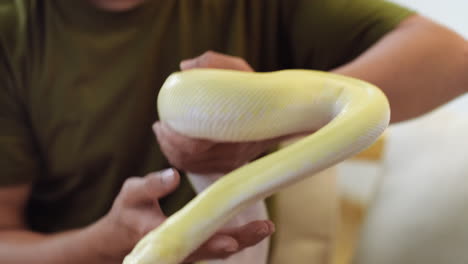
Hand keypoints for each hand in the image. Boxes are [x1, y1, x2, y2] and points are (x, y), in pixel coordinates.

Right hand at [95, 169, 274, 262]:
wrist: (122, 237)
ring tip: (265, 227)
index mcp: (159, 235)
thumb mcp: (132, 194)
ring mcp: (188, 251)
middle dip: (240, 240)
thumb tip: (173, 175)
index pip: (188, 241)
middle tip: (265, 227)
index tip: (230, 242)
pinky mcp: (195, 247)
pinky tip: (255, 228)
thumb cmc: (127, 211)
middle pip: (212, 249)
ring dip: (243, 239)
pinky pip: (218, 245)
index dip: (210, 242)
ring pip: (219, 250)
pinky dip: (237, 237)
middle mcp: (178, 249)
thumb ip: (150, 185)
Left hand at [155, 51, 279, 173]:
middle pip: (188, 159)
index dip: (172, 138)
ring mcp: (231, 164)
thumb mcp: (239, 71)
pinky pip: (199, 168)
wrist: (283, 114)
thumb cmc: (259, 90)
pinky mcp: (229, 167)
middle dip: (167, 143)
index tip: (162, 121)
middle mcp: (232, 156)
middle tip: (159, 125)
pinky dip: (180, 157)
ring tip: (162, 132)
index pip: (193, 148)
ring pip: (191, 166)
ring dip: (171, 150)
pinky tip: (173, 143)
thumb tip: (184, 67)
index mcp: (233, 136)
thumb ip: (212, 64)